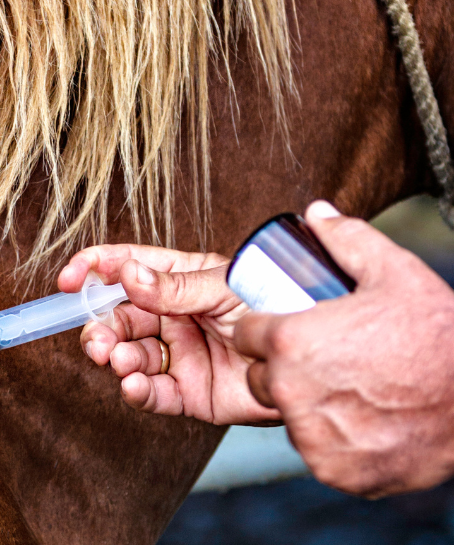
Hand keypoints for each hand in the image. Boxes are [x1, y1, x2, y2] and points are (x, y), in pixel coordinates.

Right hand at [58, 245, 281, 424]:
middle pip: (119, 317)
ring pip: (130, 355)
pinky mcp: (189, 392)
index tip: (69, 280)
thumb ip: (173, 286)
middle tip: (99, 342)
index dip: (93, 269)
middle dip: (101, 328)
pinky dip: (136, 391)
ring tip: (122, 362)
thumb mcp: (225, 287)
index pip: (124, 267)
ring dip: (117, 358)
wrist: (315, 359)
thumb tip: (126, 273)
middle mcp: (173, 316)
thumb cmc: (279, 307)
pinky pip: (153, 393)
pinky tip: (132, 385)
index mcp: (178, 280)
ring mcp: (179, 354)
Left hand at [235, 201, 453, 496]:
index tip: (292, 329)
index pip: (248, 334)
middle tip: (326, 361)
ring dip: (307, 405)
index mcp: (290, 342)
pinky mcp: (333, 469)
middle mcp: (291, 391)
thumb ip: (345, 239)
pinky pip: (315, 450)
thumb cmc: (438, 335)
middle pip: (261, 377)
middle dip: (283, 368)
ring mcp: (311, 434)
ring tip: (349, 389)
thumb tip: (315, 213)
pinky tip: (362, 420)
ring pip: (287, 415)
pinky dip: (334, 440)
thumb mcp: (395, 272)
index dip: (268, 329)